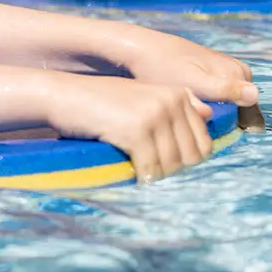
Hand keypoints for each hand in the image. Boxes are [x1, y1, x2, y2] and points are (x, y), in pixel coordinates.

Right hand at [44, 75, 213, 182]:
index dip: (186, 161)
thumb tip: (208, 114)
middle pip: (191, 157)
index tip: (164, 164)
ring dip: (156, 176)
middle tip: (150, 171)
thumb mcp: (142, 96)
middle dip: (173, 170)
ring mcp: (155, 115)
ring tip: (139, 173)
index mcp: (178, 94)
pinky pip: (150, 167)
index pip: (203, 143)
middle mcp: (172, 102)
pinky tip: (130, 174)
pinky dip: (141, 177)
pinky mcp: (136, 130)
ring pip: (171, 165)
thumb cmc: (100, 100)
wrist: (63, 95)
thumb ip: (177, 104)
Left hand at [113, 27, 261, 129]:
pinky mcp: (209, 74)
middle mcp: (237, 71)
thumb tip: (254, 95)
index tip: (214, 139)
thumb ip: (223, 89)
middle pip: (241, 110)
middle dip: (226, 124)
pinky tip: (189, 113)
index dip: (236, 130)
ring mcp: (224, 72)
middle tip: (201, 135)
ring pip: (229, 104)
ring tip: (193, 125)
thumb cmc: (163, 66)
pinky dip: (207, 107)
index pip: (251, 113)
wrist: (140, 49)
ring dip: (217, 116)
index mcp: (239, 73)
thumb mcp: (193, 82)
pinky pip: (217, 97)